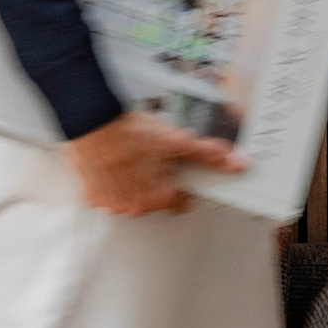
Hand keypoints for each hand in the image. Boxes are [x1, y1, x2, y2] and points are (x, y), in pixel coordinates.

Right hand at [67, 110, 245, 216]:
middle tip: (152, 158)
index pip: (181, 202)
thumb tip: (235, 163)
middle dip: (157, 182)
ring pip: (130, 197)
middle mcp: (133, 207)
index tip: (176, 171)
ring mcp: (110, 203)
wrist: (92, 120)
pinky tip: (113, 163)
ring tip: (132, 158)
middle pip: (155, 200)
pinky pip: (107, 193)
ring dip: (134, 182)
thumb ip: (207, 154)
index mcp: (157, 199)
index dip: (182, 184)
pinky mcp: (91, 195)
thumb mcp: (176, 140)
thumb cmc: (130, 132)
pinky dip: (111, 182)